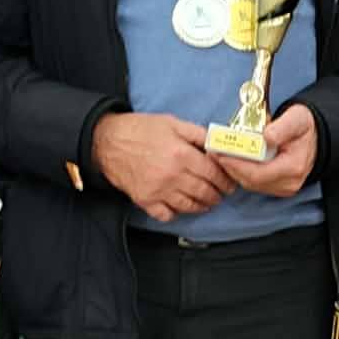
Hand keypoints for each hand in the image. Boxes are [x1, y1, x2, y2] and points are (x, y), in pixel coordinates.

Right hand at [92, 112, 232, 222]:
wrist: (108, 141)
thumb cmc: (139, 130)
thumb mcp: (172, 123)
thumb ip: (197, 133)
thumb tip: (217, 143)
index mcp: (182, 154)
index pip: (214, 173)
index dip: (226, 180)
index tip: (230, 183)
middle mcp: (172, 175)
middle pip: (205, 192)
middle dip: (218, 195)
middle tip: (221, 194)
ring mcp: (158, 191)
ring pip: (189, 206)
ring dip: (202, 206)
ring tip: (207, 202)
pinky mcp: (145, 200)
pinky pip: (167, 215)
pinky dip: (176, 213)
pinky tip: (180, 206)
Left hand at [219, 104, 319, 198]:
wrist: (315, 137)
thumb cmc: (304, 126)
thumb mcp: (297, 119)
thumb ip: (281, 128)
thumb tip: (265, 137)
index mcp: (293, 167)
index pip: (258, 173)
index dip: (236, 165)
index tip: (221, 153)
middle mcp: (289, 183)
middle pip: (251, 181)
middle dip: (230, 167)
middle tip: (213, 152)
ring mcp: (283, 188)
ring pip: (250, 183)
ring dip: (233, 169)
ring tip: (218, 154)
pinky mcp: (277, 187)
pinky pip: (254, 182)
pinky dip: (240, 171)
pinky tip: (231, 159)